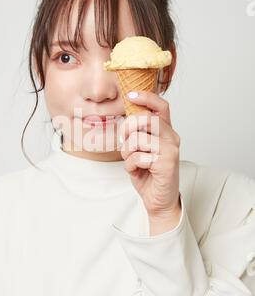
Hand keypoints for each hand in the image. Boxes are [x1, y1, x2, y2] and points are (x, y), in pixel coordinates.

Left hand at [119, 90, 181, 234]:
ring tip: (131, 161)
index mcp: (166, 131)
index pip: (161, 106)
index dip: (146, 97)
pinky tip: (137, 171)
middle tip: (124, 142)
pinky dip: (131, 165)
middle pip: (144, 119)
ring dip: (127, 151)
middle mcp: (172, 137)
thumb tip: (127, 118)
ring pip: (138, 138)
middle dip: (127, 130)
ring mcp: (171, 149)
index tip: (130, 95)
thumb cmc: (148, 174)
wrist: (159, 200)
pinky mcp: (167, 163)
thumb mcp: (140, 149)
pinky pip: (139, 157)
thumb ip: (138, 133)